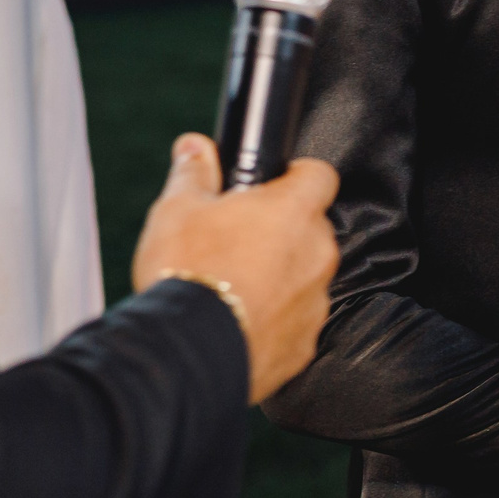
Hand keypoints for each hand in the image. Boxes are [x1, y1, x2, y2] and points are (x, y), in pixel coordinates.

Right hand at [130, 135, 340, 403]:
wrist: (187, 351)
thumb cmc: (186, 273)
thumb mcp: (177, 209)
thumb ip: (194, 172)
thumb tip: (195, 146)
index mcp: (294, 211)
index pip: (320, 175)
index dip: (296, 176)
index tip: (272, 185)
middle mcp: (318, 253)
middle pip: (311, 229)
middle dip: (282, 231)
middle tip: (238, 240)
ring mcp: (316, 301)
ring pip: (305, 276)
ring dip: (280, 276)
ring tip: (232, 285)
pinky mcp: (305, 343)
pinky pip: (296, 321)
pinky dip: (274, 318)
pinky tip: (237, 320)